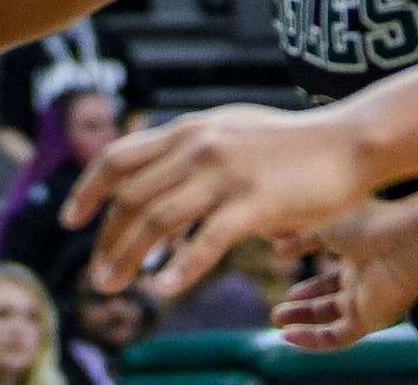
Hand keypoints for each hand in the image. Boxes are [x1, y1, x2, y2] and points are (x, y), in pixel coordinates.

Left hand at [63, 104, 371, 298]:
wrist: (347, 144)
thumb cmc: (291, 145)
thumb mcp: (229, 132)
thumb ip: (193, 148)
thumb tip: (159, 178)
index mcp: (188, 128)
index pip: (119, 157)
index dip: (88, 188)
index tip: (70, 218)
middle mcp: (197, 146)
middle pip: (131, 195)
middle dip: (105, 237)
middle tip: (94, 274)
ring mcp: (224, 174)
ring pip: (158, 219)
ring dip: (129, 257)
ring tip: (112, 286)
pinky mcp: (254, 204)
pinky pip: (205, 241)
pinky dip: (179, 267)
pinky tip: (162, 289)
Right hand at [272, 199, 417, 350]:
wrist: (403, 242)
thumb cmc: (367, 222)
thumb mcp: (323, 222)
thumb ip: (298, 235)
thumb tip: (273, 243)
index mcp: (355, 253)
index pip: (327, 268)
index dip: (305, 271)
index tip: (279, 258)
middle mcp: (361, 280)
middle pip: (327, 298)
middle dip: (301, 305)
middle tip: (276, 308)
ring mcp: (364, 302)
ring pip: (329, 319)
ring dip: (302, 322)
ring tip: (276, 320)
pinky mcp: (367, 321)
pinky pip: (337, 337)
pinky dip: (312, 340)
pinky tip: (289, 337)